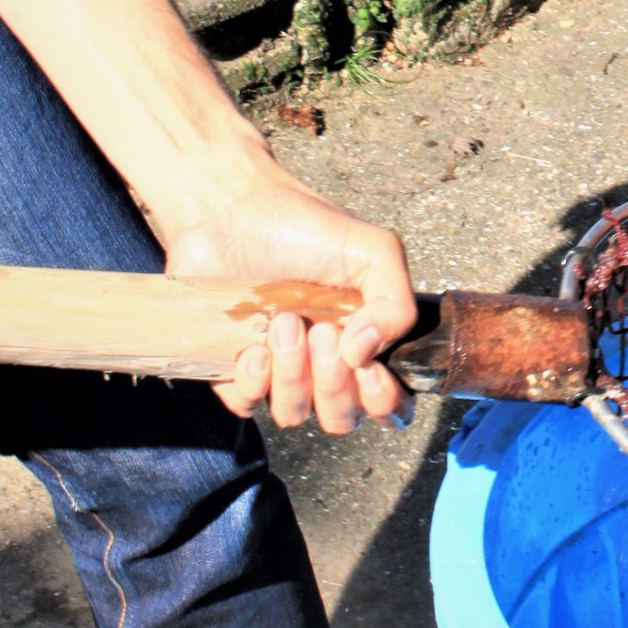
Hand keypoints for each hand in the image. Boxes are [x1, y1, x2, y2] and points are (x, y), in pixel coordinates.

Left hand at [153, 164, 416, 431]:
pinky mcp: (234, 370)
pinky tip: (252, 344)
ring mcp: (279, 370)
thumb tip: (365, 356)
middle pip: (342, 418)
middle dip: (333, 384)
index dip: (382, 400)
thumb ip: (397, 304)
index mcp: (365, 341)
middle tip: (321, 332)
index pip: (389, 404)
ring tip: (284, 322)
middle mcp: (324, 363)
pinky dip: (252, 382)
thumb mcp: (374, 250)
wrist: (230, 209)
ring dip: (292, 375)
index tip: (367, 367)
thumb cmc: (304, 225)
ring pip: (294, 414)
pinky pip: (247, 406)